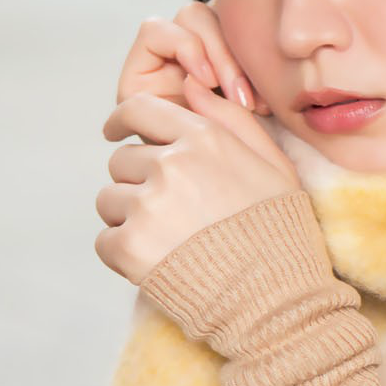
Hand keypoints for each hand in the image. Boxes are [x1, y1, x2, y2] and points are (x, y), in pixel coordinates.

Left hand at [95, 7, 300, 285]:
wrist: (276, 299)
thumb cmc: (280, 232)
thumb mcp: (273, 165)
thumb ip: (231, 119)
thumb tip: (189, 86)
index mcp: (203, 139)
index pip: (139, 109)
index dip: (121, 121)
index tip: (114, 132)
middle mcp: (170, 165)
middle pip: (122, 161)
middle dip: (138, 182)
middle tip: (169, 214)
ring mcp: (147, 206)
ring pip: (110, 200)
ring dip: (129, 219)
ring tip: (167, 242)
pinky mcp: (130, 247)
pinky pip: (105, 240)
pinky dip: (123, 254)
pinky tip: (157, 264)